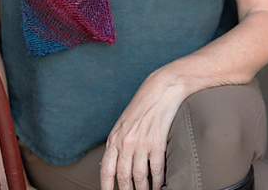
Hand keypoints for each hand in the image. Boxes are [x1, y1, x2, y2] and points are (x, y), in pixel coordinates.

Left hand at [100, 69, 185, 189]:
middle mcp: (126, 142)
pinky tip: (160, 186)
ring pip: (140, 177)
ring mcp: (142, 143)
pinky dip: (158, 181)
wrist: (161, 88)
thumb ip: (119, 143)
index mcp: (115, 138)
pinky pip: (156, 169)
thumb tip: (116, 165)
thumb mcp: (124, 123)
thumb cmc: (142, 105)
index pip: (106, 170)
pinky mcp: (157, 142)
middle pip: (123, 178)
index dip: (106, 188)